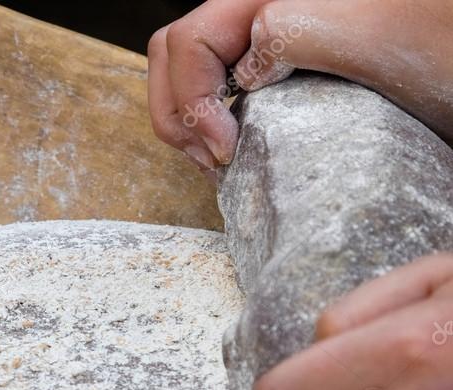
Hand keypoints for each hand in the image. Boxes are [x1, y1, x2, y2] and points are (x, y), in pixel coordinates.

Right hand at [148, 0, 452, 171]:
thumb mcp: (373, 35)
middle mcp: (262, 10)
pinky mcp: (281, 67)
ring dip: (187, 121)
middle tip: (212, 160)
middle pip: (176, 53)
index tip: (225, 149)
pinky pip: (218, 87)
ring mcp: (269, 39)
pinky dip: (209, 123)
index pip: (188, 40)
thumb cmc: (442, 49)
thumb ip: (296, 32)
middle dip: (178, 113)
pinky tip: (234, 149)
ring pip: (189, 69)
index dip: (191, 99)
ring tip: (218, 159)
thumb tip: (240, 70)